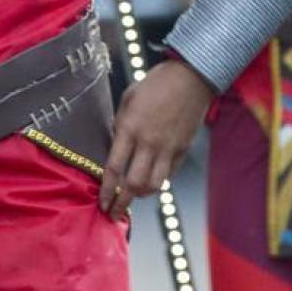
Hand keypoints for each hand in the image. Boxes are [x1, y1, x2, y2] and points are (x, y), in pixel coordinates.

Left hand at [99, 60, 214, 220]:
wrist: (190, 77)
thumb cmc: (155, 84)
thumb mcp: (128, 99)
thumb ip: (121, 125)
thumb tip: (116, 145)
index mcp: (129, 128)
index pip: (114, 168)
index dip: (106, 190)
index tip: (101, 203)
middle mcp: (148, 142)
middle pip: (134, 184)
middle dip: (122, 203)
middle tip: (114, 213)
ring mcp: (167, 148)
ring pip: (154, 185)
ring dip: (141, 196)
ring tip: (133, 198)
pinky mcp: (182, 149)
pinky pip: (168, 174)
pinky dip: (158, 183)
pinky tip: (151, 183)